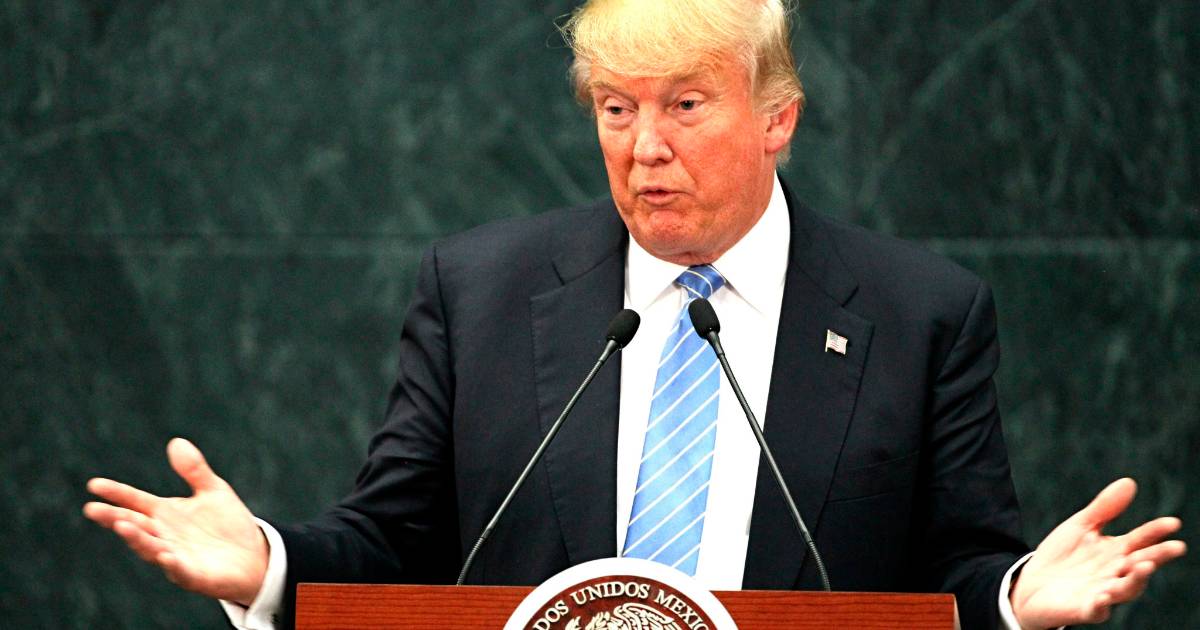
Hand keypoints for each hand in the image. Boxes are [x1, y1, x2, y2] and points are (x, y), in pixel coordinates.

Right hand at [83, 438, 268, 605]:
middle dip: (114, 518)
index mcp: (165, 513)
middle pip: (135, 525)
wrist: (254, 557)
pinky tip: (166, 554)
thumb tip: (176, 442)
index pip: (135, 501)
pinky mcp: (194, 576)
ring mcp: (176, 557)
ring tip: (122, 525)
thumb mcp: (213, 491)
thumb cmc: (227, 525)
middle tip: (92, 509)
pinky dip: (172, 563)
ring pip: (150, 548)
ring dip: (136, 538)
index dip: (116, 493)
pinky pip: (180, 570)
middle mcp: (164, 535)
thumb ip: (194, 470)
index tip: (94, 484)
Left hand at [1010, 478, 1186, 628]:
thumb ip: (1104, 509)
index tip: (1173, 522)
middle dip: (1157, 556)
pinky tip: (1102, 596)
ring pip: (1125, 589)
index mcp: (1117, 551)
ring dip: (1135, 579)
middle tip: (1176, 547)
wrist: (1032, 584)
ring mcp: (1102, 592)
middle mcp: (1115, 573)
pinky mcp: (1085, 609)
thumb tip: (1130, 481)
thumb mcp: (1081, 527)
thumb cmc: (1063, 555)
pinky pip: (1096, 610)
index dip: (1156, 531)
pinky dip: (1101, 604)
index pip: (1141, 540)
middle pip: (1140, 565)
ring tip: (1144, 566)